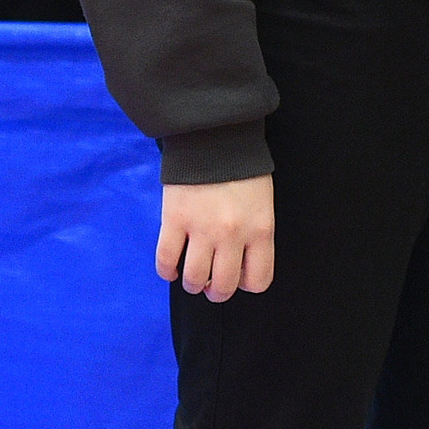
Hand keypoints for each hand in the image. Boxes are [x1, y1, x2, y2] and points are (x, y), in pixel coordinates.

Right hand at [158, 176, 273, 301]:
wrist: (216, 137)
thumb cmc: (243, 170)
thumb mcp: (262, 203)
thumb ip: (254, 234)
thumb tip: (239, 266)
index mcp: (261, 229)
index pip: (259, 280)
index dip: (247, 284)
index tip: (239, 277)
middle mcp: (233, 235)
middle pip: (223, 286)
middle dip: (216, 291)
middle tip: (211, 285)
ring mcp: (202, 228)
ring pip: (193, 279)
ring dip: (192, 283)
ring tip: (192, 276)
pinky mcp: (174, 220)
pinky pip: (166, 260)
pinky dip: (167, 271)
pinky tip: (171, 268)